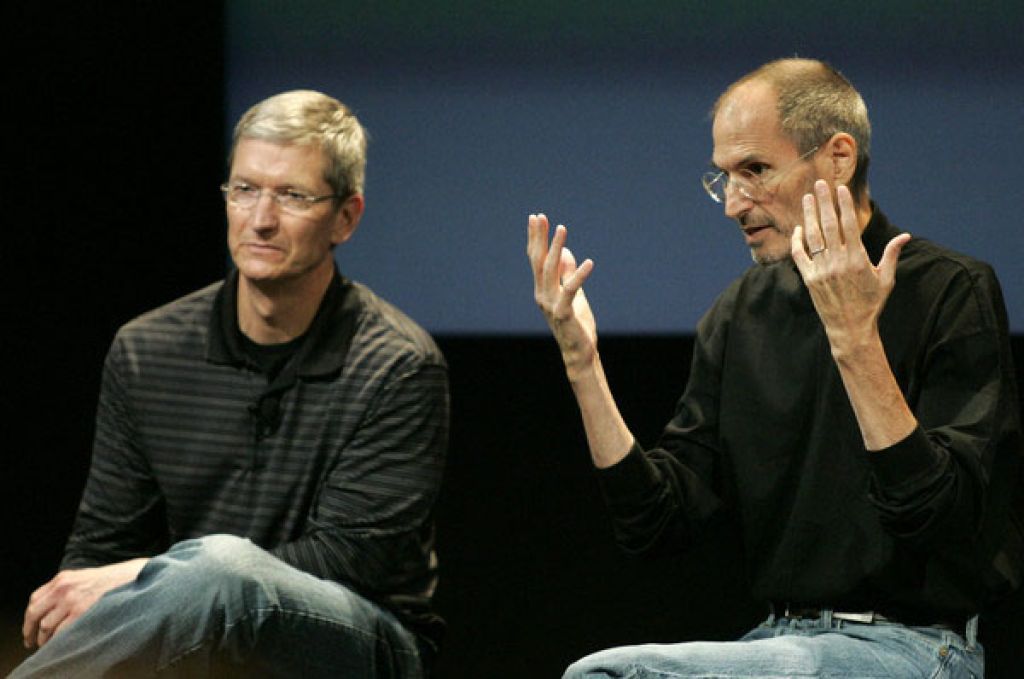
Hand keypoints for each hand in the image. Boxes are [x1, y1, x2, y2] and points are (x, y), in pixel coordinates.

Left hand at [22, 558, 148, 648]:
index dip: (30, 617)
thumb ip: (66, 589)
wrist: (132, 577)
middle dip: (30, 631)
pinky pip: (60, 632)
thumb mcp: (83, 578)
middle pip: (34, 614)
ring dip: (44, 639)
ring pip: (45, 626)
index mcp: (62, 579)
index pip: (34, 599)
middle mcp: (62, 588)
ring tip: (48, 646)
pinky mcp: (80, 612)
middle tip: (31, 642)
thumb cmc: (111, 581)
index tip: (30, 628)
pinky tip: (61, 644)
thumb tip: (50, 610)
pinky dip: (57, 641)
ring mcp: (71, 600)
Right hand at [527, 213, 596, 378]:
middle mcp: (542, 294)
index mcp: (543, 289)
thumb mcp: (574, 294)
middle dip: (539, 238)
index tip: (536, 218)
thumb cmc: (576, 325)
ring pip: (550, 271)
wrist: (579, 352)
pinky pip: (571, 290)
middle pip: (539, 261)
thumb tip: (565, 252)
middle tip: (540, 217)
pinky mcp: (564, 314)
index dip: (535, 239)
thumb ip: (567, 274)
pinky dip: (579, 275)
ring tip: (562, 229)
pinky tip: (589, 262)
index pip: (536, 259)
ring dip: (556, 249)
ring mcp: (550, 304)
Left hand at [791, 181, 910, 355]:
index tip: (840, 189)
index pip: (848, 225)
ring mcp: (821, 270)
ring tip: (807, 198)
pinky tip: (799, 228)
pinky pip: (800, 256)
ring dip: (809, 215)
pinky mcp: (809, 279)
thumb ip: (891, 254)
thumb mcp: (885, 278)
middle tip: (819, 183)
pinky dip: (797, 241)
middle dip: (824, 202)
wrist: (851, 328)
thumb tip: (905, 235)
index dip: (843, 205)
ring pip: (813, 236)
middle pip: (829, 225)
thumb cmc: (871, 303)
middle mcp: (838, 262)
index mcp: (858, 259)